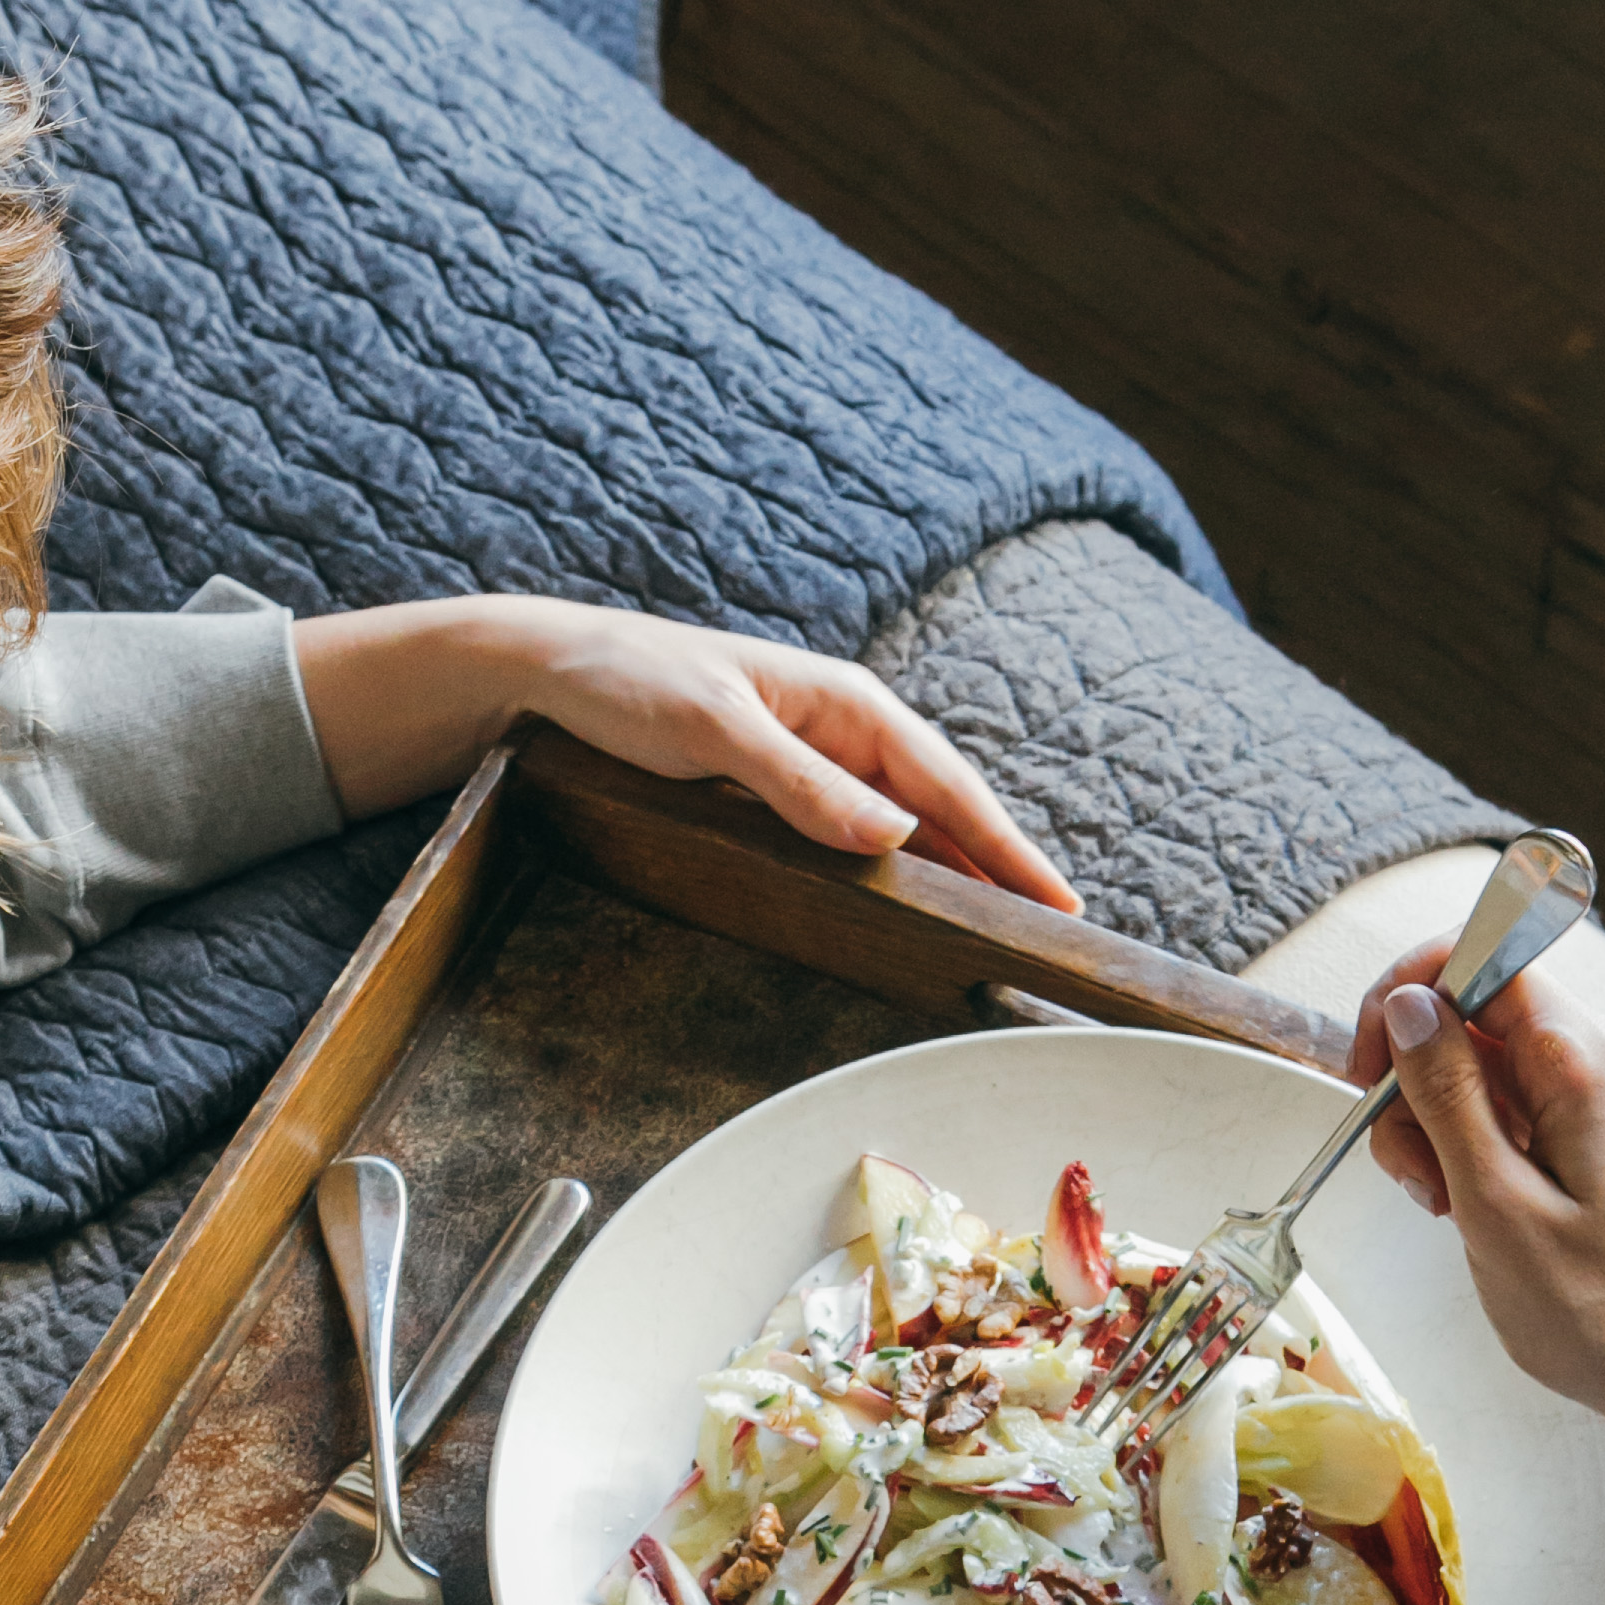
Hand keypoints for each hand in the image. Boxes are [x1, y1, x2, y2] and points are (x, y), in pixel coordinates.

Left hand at [293, 591, 1079, 908]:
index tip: (1057, 903)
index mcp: (844, 702)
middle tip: (1055, 933)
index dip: (1007, 847)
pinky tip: (916, 898)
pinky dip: (902, 864)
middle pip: (943, 805)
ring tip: (1006, 926)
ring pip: (907, 820)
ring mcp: (812, 756)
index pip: (949, 784)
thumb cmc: (623, 685)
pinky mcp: (779, 783)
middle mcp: (840, 727)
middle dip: (1001, 863)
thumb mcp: (711, 731)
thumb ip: (801, 784)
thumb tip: (896, 835)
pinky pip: (861, 829)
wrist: (546, 672)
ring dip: (958, 868)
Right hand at [1353, 947, 1604, 1540]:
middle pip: (1476, 1011)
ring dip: (1442, 1123)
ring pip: (1490, 1064)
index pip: (1480, 954)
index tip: (1366, 1072)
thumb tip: (1407, 1004)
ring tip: (1447, 1206)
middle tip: (1413, 1175)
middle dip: (1416, 1080)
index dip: (1404, 996)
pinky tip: (1478, 1210)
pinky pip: (1521, 1107)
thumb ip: (1445, 1094)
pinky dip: (1480, 1146)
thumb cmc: (1604, 1312)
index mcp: (1583, 1060)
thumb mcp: (1495, 1204)